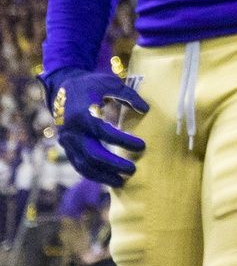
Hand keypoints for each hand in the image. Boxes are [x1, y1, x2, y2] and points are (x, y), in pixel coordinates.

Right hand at [43, 69, 147, 187]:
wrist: (61, 88)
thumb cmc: (90, 85)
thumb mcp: (109, 83)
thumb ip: (128, 95)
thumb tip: (145, 109)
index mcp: (82, 114)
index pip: (104, 133)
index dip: (123, 141)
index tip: (142, 145)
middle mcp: (72, 131)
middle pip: (92, 154)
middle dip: (113, 164)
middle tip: (133, 170)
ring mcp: (67, 141)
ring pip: (83, 165)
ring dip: (102, 176)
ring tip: (122, 182)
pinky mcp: (66, 147)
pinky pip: (78, 165)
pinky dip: (92, 174)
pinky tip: (108, 179)